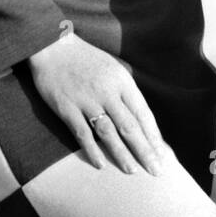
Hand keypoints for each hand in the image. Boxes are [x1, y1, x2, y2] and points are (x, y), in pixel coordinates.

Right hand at [28, 33, 167, 174]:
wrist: (52, 45)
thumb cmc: (86, 60)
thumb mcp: (113, 68)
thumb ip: (127, 93)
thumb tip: (143, 121)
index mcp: (122, 81)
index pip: (143, 113)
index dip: (154, 136)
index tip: (164, 156)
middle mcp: (107, 91)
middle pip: (130, 126)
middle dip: (145, 151)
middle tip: (156, 171)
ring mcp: (86, 100)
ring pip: (108, 132)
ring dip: (121, 153)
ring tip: (132, 171)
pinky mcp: (66, 107)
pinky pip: (81, 132)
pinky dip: (91, 149)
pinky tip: (100, 164)